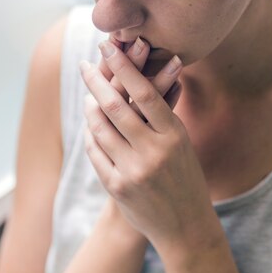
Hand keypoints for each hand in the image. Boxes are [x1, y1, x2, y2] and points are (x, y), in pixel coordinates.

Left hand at [88, 36, 181, 242]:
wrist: (185, 225)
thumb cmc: (186, 178)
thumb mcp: (182, 144)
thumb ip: (164, 114)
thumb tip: (157, 73)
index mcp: (174, 136)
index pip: (145, 93)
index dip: (124, 67)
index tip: (109, 47)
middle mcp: (153, 152)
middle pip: (116, 107)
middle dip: (96, 81)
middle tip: (85, 65)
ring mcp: (133, 171)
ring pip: (100, 129)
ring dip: (90, 108)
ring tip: (88, 96)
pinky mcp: (117, 188)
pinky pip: (95, 153)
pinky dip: (91, 135)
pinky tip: (90, 125)